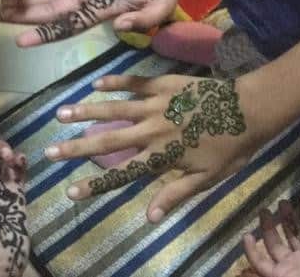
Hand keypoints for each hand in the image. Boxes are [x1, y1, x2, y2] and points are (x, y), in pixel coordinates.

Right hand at [45, 75, 263, 222]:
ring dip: (87, 111)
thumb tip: (149, 218)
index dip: (94, 184)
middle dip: (76, 147)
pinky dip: (115, 82)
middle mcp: (151, 131)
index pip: (121, 174)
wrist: (249, 109)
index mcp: (160, 156)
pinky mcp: (163, 85)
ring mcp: (155, 105)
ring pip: (114, 109)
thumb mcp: (206, 179)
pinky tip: (96, 83)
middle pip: (108, 140)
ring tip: (62, 112)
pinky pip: (134, 83)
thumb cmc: (230, 149)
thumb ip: (174, 195)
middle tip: (50, 151)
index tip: (70, 191)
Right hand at [243, 199, 299, 276]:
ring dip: (268, 227)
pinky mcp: (276, 276)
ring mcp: (290, 266)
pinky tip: (246, 235)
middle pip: (294, 233)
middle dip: (288, 218)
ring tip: (263, 210)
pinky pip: (260, 263)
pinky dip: (251, 251)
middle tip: (281, 202)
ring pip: (275, 244)